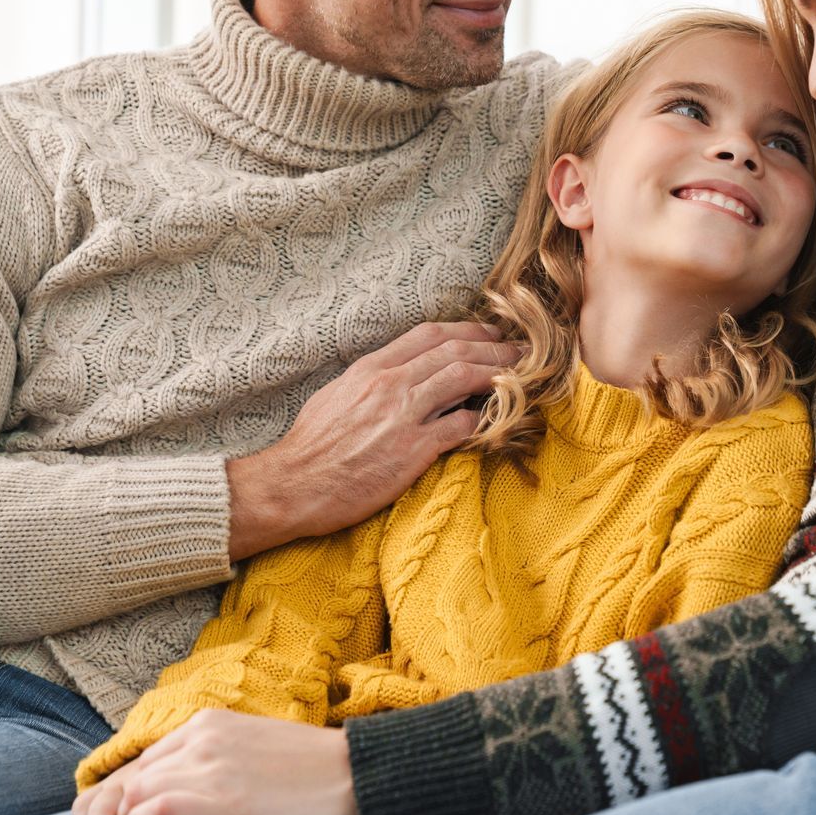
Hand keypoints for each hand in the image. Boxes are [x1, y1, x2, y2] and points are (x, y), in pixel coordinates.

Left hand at [78, 710, 360, 814]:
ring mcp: (209, 765)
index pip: (149, 758)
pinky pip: (155, 810)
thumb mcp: (259, 754)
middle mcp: (203, 737)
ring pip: (137, 791)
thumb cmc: (316, 773)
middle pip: (135, 774)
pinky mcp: (219, 798)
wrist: (357, 776)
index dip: (130, 791)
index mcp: (211, 723)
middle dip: (117, 808)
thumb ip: (222, 770)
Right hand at [225, 322, 519, 557]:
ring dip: (499, 373)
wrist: (292, 485)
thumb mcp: (337, 396)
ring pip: (464, 379)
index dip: (466, 329)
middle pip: (454, 351)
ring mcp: (403, 415)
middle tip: (520, 349)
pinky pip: (461, 425)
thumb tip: (396, 375)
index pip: (428, 335)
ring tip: (523, 375)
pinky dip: (484, 419)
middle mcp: (390, 384)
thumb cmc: (310, 446)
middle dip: (493, 346)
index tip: (488, 332)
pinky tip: (497, 420)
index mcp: (371, 368)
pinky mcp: (413, 450)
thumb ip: (371, 381)